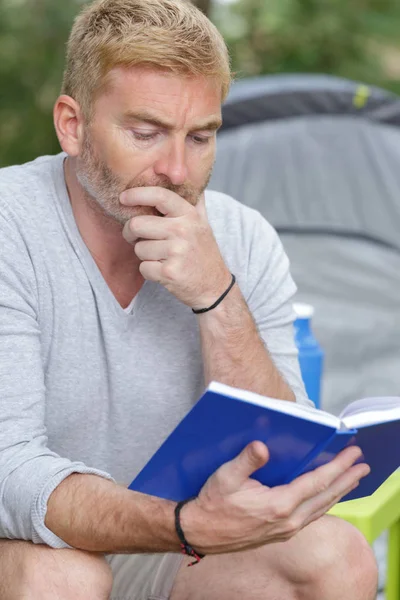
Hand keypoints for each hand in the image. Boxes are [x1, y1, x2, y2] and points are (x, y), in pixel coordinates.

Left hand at [121, 187, 230, 308]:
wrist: (214, 286)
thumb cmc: (203, 253)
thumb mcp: (203, 223)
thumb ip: (194, 201)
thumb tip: (186, 175)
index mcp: (189, 215)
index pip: (159, 196)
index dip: (137, 194)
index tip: (123, 198)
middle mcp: (183, 231)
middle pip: (137, 224)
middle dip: (131, 233)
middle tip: (136, 238)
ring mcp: (177, 252)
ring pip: (138, 249)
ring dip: (144, 256)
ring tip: (161, 257)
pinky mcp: (170, 272)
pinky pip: (143, 268)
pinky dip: (149, 272)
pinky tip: (164, 271)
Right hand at [181, 442, 369, 554]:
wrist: (201, 532)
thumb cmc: (213, 503)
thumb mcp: (226, 476)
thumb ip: (246, 460)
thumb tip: (262, 446)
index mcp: (278, 505)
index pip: (317, 482)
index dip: (337, 467)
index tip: (353, 455)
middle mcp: (288, 521)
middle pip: (326, 497)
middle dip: (347, 480)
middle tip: (363, 466)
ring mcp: (286, 529)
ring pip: (321, 508)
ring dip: (339, 492)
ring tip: (352, 480)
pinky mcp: (281, 533)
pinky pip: (312, 516)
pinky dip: (325, 503)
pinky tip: (327, 497)